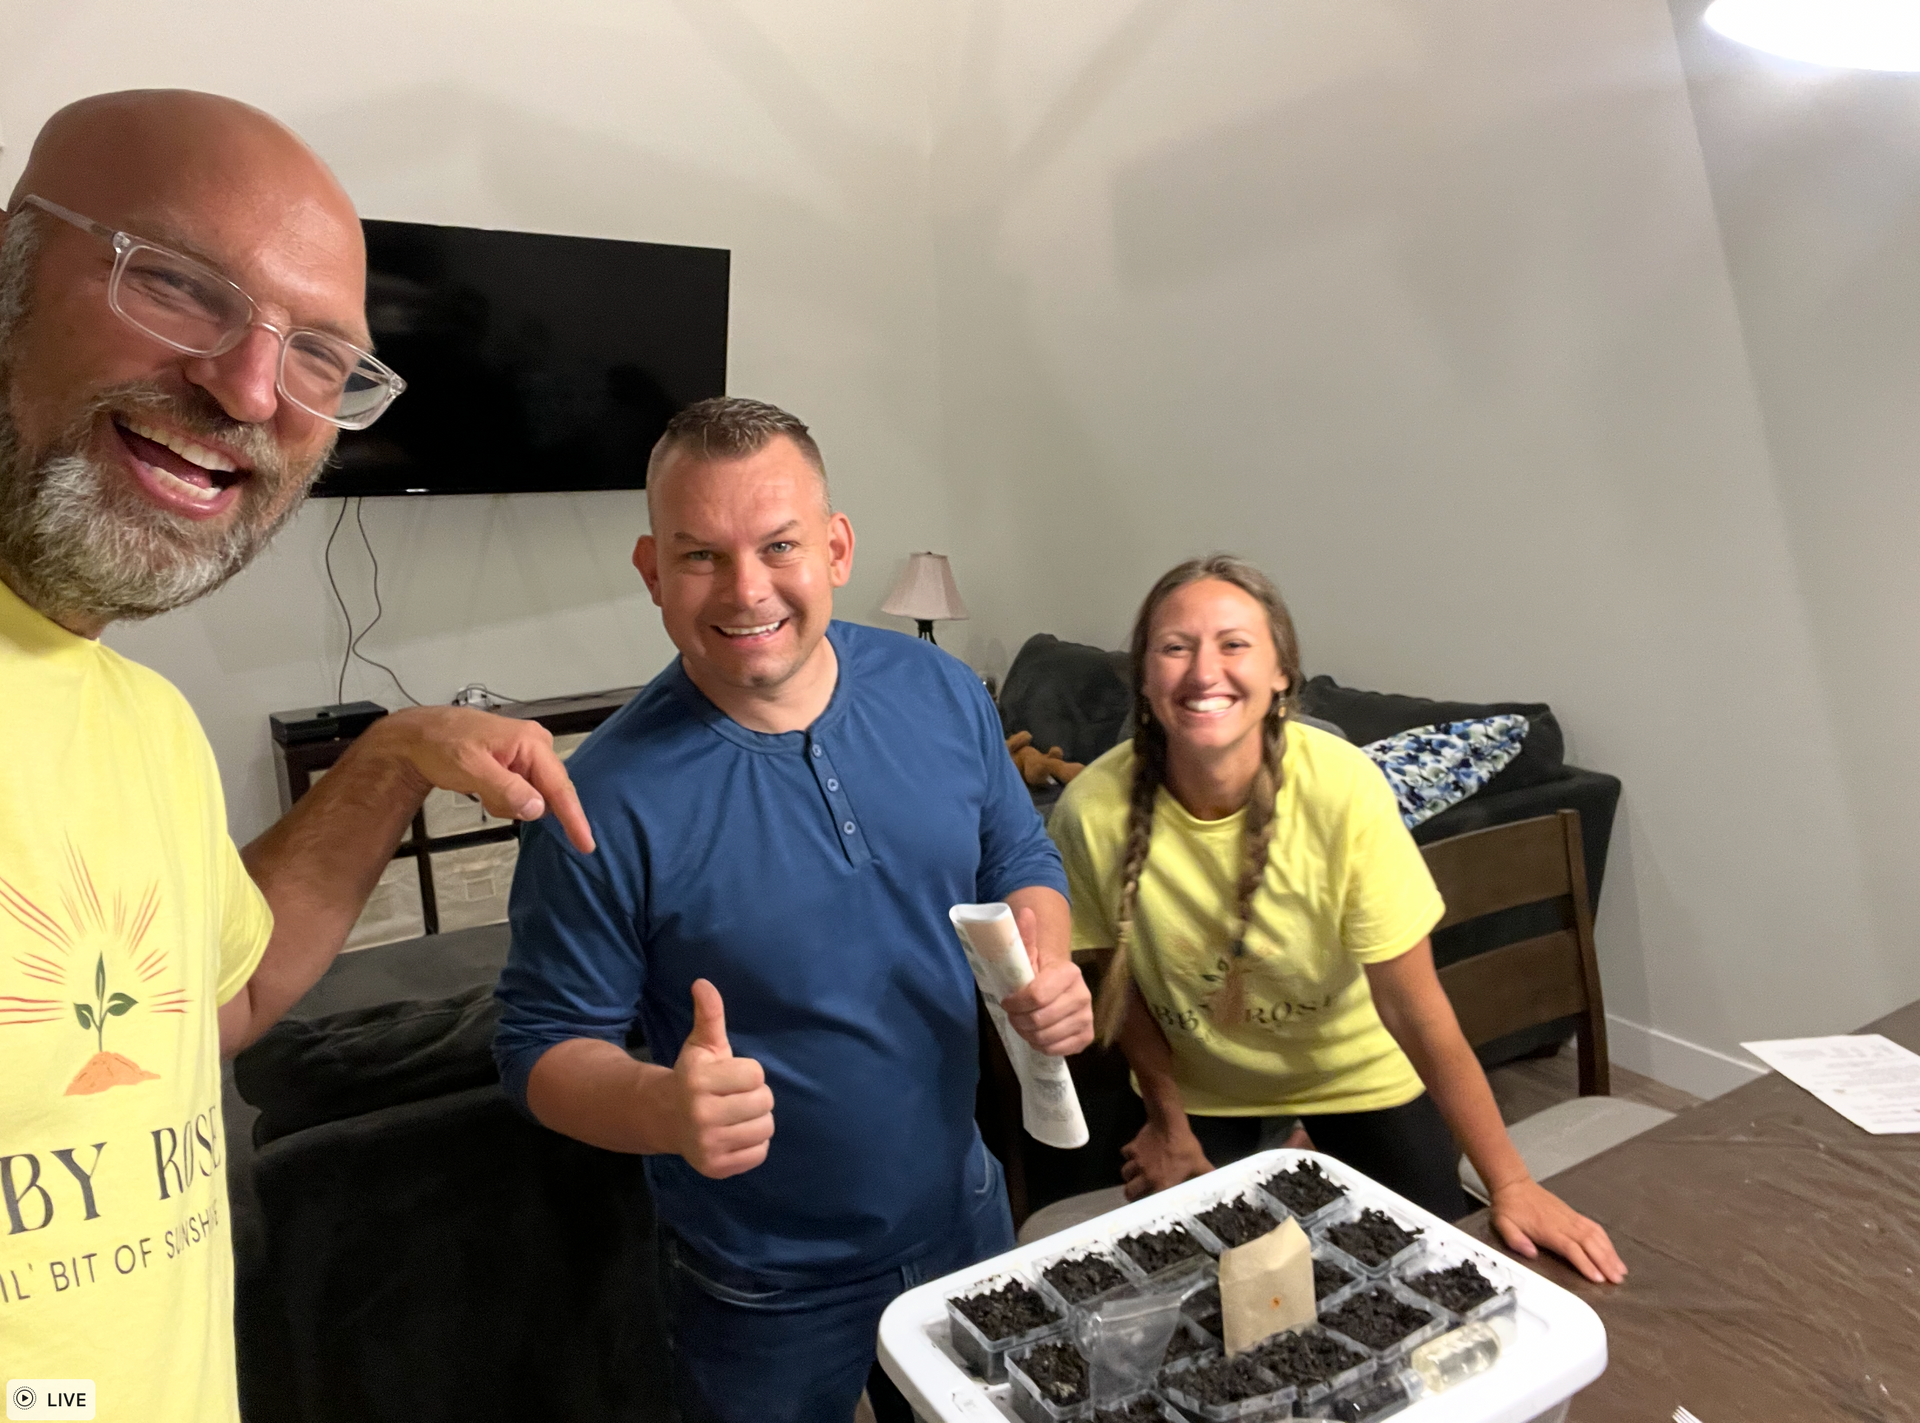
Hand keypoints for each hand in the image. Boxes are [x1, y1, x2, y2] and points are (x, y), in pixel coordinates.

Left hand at [372, 706, 593, 852]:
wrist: (418, 735)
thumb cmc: (442, 745)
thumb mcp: (471, 769)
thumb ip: (507, 790)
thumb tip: (539, 809)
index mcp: (531, 743)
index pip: (559, 786)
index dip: (574, 817)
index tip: (586, 844)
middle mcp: (536, 746)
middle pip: (547, 793)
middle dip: (519, 805)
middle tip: (485, 796)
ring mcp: (527, 755)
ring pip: (532, 797)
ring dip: (507, 803)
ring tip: (480, 788)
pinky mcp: (518, 763)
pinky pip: (521, 792)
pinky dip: (502, 798)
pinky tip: (483, 786)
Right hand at [673, 979, 775, 1178]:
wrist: (666, 1118)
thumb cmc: (694, 1077)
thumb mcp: (701, 1045)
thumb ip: (709, 1014)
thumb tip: (703, 982)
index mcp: (697, 1081)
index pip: (756, 1075)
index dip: (747, 1073)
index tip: (730, 1076)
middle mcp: (699, 1115)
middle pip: (765, 1102)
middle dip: (755, 1096)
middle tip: (734, 1097)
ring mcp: (707, 1144)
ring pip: (765, 1128)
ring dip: (757, 1120)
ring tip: (736, 1115)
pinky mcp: (715, 1167)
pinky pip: (759, 1153)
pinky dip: (753, 1144)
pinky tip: (734, 1134)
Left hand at [999, 906, 1093, 1055]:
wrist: (1059, 986)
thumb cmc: (1038, 972)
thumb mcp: (1028, 955)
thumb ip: (1024, 937)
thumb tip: (1027, 912)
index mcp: (1068, 973)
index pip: (1036, 996)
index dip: (1015, 1003)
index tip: (1006, 1001)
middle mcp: (1083, 995)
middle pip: (1038, 1020)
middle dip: (1018, 1020)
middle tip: (1014, 1015)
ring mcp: (1087, 1017)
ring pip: (1045, 1037)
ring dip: (1027, 1034)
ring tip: (1024, 1024)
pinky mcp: (1087, 1036)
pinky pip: (1057, 1050)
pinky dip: (1041, 1046)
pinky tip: (1039, 1034)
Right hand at [1120, 1118, 1212, 1200]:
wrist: (1169, 1123)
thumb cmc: (1185, 1146)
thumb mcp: (1199, 1163)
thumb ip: (1207, 1177)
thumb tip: (1220, 1188)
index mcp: (1162, 1184)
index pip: (1148, 1203)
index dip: (1145, 1207)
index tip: (1146, 1207)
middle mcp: (1146, 1177)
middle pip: (1129, 1192)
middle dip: (1132, 1193)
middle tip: (1138, 1191)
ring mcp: (1137, 1162)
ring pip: (1125, 1173)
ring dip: (1130, 1174)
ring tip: (1136, 1173)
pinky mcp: (1132, 1148)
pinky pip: (1125, 1154)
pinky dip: (1129, 1155)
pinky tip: (1136, 1153)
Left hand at [1487, 1177, 1626, 1283]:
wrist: (1514, 1185)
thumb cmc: (1509, 1207)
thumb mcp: (1502, 1224)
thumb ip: (1515, 1239)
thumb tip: (1531, 1253)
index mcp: (1548, 1229)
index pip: (1572, 1248)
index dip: (1586, 1263)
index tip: (1598, 1278)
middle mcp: (1563, 1223)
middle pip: (1590, 1243)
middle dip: (1605, 1262)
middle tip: (1617, 1279)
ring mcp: (1570, 1218)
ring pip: (1596, 1235)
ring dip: (1610, 1252)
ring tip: (1620, 1270)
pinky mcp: (1573, 1215)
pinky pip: (1594, 1227)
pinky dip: (1606, 1240)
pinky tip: (1612, 1251)